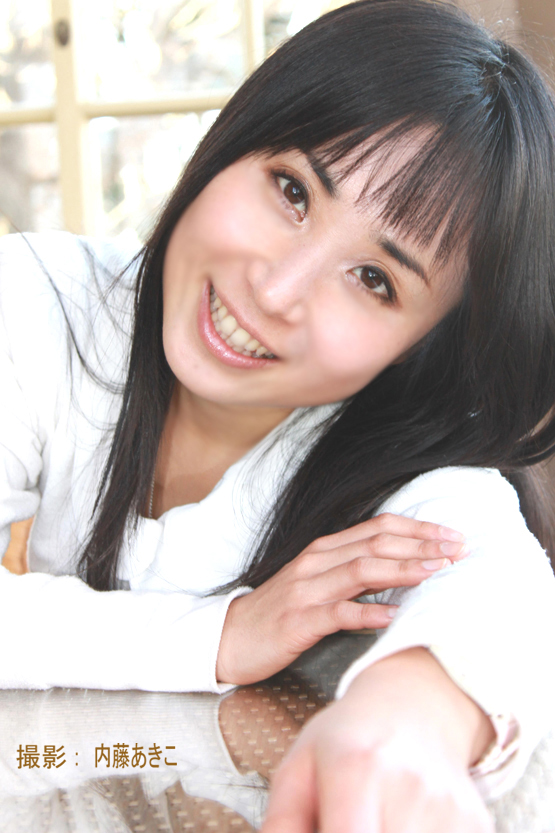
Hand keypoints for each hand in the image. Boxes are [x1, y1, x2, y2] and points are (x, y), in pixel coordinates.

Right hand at [216, 514, 466, 683]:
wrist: (229, 636)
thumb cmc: (280, 611)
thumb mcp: (317, 582)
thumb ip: (352, 570)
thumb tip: (403, 569)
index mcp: (324, 549)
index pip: (378, 528)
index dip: (418, 529)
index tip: (452, 536)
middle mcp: (317, 561)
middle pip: (376, 544)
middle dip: (421, 545)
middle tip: (458, 551)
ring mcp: (307, 590)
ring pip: (361, 571)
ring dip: (402, 570)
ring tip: (436, 572)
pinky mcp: (298, 620)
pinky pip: (338, 613)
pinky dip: (368, 612)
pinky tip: (393, 615)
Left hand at [262, 649, 494, 832]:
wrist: (415, 705)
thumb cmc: (349, 739)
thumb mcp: (300, 767)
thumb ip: (282, 823)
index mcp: (355, 769)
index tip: (327, 832)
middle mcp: (407, 787)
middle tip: (344, 823)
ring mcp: (448, 808)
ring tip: (372, 821)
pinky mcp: (475, 821)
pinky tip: (401, 822)